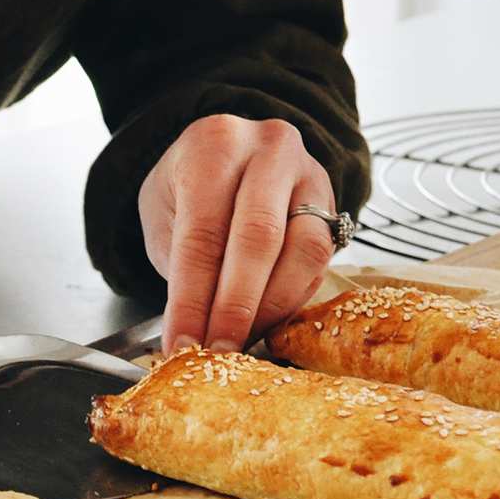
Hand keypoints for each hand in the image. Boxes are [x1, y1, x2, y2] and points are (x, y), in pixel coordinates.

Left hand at [139, 115, 336, 353]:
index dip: (192, 300)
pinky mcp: (334, 203)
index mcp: (215, 146)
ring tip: (241, 341)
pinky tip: (266, 321)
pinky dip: (292, 298)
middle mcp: (270, 150)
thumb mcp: (165, 214)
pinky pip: (321, 261)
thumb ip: (180, 264)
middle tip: (218, 353)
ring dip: (271, 308)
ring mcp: (310, 174)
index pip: (203, 234)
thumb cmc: (189, 187)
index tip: (182, 345)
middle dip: (236, 308)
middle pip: (259, 240)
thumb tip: (192, 335)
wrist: (229, 153)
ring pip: (304, 251)